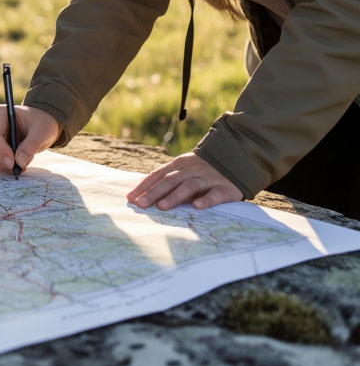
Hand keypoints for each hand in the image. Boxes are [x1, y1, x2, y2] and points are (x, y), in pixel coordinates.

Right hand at [0, 104, 59, 172]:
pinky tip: (16, 165)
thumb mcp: (41, 132)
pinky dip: (2, 164)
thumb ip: (30, 146)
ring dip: (1, 163)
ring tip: (21, 166)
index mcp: (1, 113)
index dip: (0, 150)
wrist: (41, 124)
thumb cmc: (41, 123)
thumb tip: (20, 162)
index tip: (12, 164)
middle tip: (18, 169)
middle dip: (1, 159)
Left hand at [127, 153, 243, 210]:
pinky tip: (197, 206)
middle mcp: (191, 170)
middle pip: (169, 181)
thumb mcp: (184, 170)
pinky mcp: (225, 188)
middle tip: (140, 204)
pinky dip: (206, 199)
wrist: (236, 158)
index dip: (144, 186)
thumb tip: (144, 194)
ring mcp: (208, 178)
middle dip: (153, 192)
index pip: (157, 175)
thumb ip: (168, 180)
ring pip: (189, 186)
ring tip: (162, 207)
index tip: (130, 198)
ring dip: (175, 196)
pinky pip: (215, 194)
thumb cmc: (203, 170)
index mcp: (178, 165)